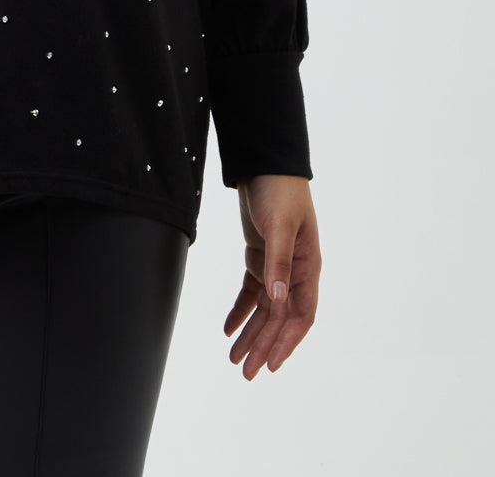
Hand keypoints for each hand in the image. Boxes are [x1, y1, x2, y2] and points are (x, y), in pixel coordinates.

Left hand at [223, 173, 319, 378]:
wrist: (264, 163)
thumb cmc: (278, 191)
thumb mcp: (279, 226)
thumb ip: (277, 262)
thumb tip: (278, 300)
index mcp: (307, 267)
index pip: (300, 314)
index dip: (287, 342)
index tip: (271, 364)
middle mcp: (294, 271)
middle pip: (280, 318)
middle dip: (264, 345)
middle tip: (246, 372)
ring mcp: (276, 265)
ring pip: (265, 309)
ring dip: (251, 333)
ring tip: (235, 358)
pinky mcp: (259, 256)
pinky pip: (251, 292)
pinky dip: (241, 310)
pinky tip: (229, 328)